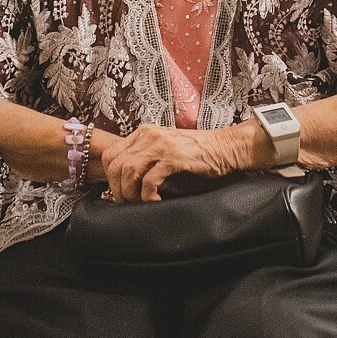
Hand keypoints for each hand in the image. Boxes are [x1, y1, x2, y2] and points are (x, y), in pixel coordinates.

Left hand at [100, 123, 263, 202]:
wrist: (226, 147)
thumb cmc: (198, 153)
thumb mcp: (166, 150)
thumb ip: (147, 159)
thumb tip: (127, 184)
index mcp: (143, 133)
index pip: (111, 154)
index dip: (110, 178)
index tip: (119, 193)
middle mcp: (148, 136)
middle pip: (115, 164)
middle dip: (117, 188)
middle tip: (126, 203)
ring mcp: (160, 146)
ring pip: (128, 171)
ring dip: (130, 193)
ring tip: (139, 203)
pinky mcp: (173, 158)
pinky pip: (149, 180)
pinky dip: (148, 195)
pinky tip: (155, 201)